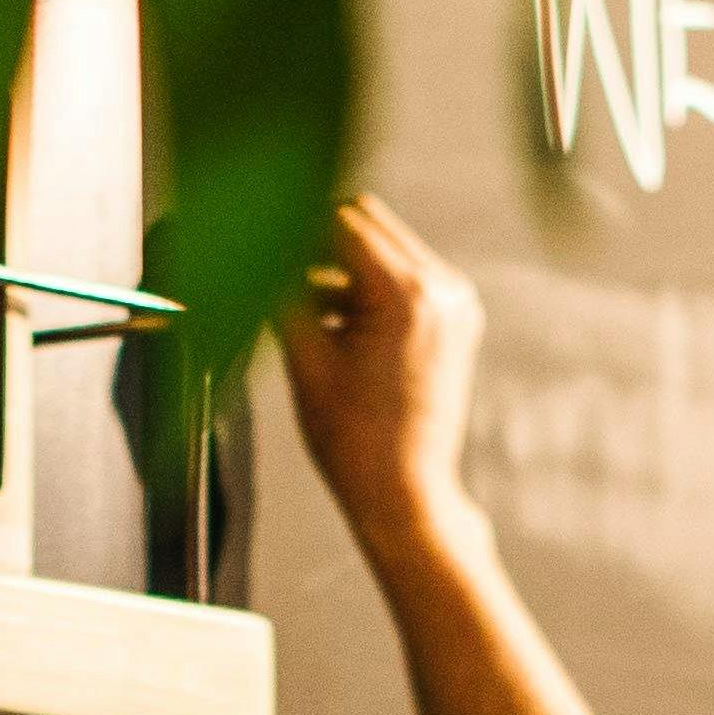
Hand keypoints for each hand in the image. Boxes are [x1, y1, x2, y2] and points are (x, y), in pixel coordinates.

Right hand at [275, 195, 485, 576]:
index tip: (262, 238)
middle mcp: (442, 288)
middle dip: (319, 239)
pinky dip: (366, 286)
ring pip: (384, 245)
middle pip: (367, 220)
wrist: (405, 494)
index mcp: (407, 295)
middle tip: (278, 268)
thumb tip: (258, 247)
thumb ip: (281, 290)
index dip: (294, 225)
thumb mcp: (304, 358)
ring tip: (303, 309)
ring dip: (340, 263)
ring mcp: (456, 302)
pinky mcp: (455, 318)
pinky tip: (335, 323)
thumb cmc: (354, 442)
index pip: (341, 220)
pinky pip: (403, 276)